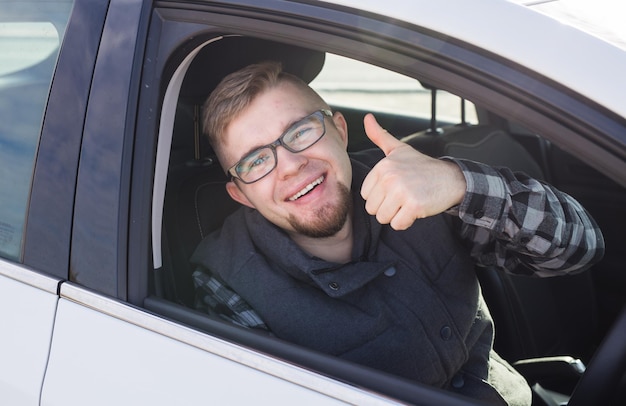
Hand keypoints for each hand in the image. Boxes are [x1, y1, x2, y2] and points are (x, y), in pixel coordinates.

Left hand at [360, 113, 466, 229]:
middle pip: (373, 209)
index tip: (395, 188)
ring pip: (383, 218)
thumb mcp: (398, 149)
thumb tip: (367, 117)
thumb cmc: (422, 167)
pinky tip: (415, 209)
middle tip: (403, 196)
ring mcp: (402, 192)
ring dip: (396, 215)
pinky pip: (398, 225)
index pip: (366, 195)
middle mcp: (390, 178)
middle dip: (387, 207)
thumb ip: (379, 136)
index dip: (380, 196)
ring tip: (408, 202)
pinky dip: (406, 222)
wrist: (451, 178)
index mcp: (383, 167)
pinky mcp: (414, 206)